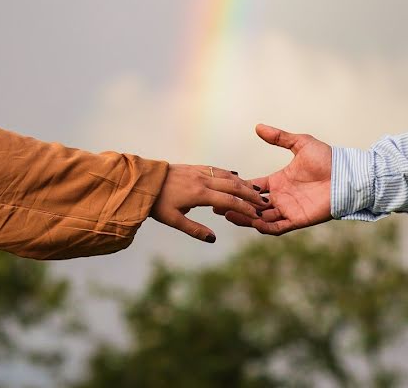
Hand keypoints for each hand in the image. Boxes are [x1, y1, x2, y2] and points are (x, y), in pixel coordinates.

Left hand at [150, 164, 269, 242]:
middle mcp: (203, 180)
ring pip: (227, 176)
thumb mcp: (173, 220)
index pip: (229, 201)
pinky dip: (230, 174)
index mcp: (199, 194)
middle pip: (233, 186)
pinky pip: (217, 170)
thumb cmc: (156, 203)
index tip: (257, 214)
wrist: (142, 181)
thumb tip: (213, 239)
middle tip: (264, 202)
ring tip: (255, 191)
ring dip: (243, 183)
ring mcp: (199, 172)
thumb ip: (195, 229)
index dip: (245, 208)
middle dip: (250, 194)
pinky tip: (236, 177)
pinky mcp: (194, 167)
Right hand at [223, 124, 332, 235]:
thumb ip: (279, 137)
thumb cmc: (328, 159)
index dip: (238, 188)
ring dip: (245, 218)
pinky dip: (264, 227)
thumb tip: (258, 126)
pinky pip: (277, 228)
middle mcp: (280, 197)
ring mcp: (288, 210)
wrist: (347, 175)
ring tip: (228, 214)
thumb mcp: (300, 143)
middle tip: (217, 204)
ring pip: (261, 218)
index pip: (253, 187)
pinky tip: (253, 223)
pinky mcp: (298, 220)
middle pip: (252, 205)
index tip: (222, 186)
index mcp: (278, 181)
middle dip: (236, 205)